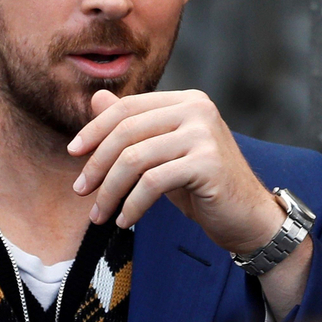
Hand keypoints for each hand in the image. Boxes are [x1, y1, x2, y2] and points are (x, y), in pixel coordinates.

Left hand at [69, 88, 313, 314]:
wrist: (248, 216)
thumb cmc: (202, 186)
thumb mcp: (162, 153)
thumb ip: (133, 125)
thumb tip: (95, 100)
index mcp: (185, 100)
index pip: (126, 107)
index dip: (94, 130)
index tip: (73, 154)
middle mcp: (196, 109)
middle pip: (125, 132)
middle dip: (96, 164)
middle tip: (80, 191)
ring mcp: (204, 134)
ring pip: (134, 159)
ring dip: (109, 191)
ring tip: (99, 215)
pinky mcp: (207, 163)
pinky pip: (152, 183)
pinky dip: (132, 205)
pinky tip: (124, 221)